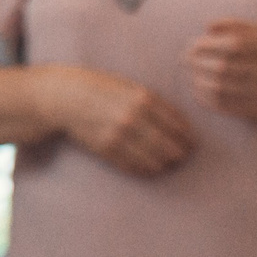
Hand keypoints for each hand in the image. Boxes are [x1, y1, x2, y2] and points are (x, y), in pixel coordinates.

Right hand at [49, 65, 192, 175]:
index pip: (179, 128)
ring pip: (155, 162)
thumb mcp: (132, 87)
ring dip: (163, 165)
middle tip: (181, 156)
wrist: (66, 96)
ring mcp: (118, 136)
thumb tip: (183, 127)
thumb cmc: (103, 88)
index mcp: (143, 99)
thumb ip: (156, 104)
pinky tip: (147, 165)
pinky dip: (145, 169)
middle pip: (171, 148)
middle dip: (180, 155)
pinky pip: (134, 167)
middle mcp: (133, 119)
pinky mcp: (106, 149)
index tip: (191, 143)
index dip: (189, 139)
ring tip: (164, 162)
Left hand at [187, 19, 256, 123]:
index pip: (234, 44)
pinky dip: (206, 98)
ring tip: (191, 73)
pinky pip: (225, 106)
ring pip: (222, 88)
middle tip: (185, 58)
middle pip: (225, 67)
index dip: (209, 44)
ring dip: (199, 80)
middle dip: (199, 62)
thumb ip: (234, 24)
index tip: (194, 44)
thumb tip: (207, 26)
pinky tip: (198, 89)